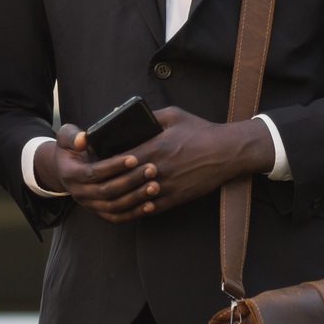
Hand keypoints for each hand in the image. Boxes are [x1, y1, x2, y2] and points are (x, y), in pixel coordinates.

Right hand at [33, 126, 153, 219]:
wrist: (64, 171)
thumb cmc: (71, 150)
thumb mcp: (66, 138)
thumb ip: (72, 136)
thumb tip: (83, 139)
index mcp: (71, 174)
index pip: (93, 173)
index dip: (113, 167)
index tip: (133, 158)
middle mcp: (79, 193)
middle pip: (107, 191)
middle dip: (131, 181)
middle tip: (151, 169)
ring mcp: (90, 205)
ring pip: (114, 206)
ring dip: (136, 198)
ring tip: (154, 186)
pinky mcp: (99, 211)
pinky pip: (117, 217)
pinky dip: (134, 213)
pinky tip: (151, 205)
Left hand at [36, 107, 272, 223]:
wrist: (227, 152)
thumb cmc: (201, 130)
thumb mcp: (174, 115)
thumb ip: (151, 116)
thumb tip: (133, 116)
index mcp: (156, 147)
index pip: (123, 158)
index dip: (108, 163)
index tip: (96, 163)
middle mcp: (159, 169)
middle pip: (126, 180)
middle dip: (111, 182)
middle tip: (97, 183)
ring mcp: (168, 186)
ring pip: (137, 197)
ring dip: (122, 199)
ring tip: (109, 198)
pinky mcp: (177, 197)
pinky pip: (153, 207)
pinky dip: (140, 209)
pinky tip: (131, 207)